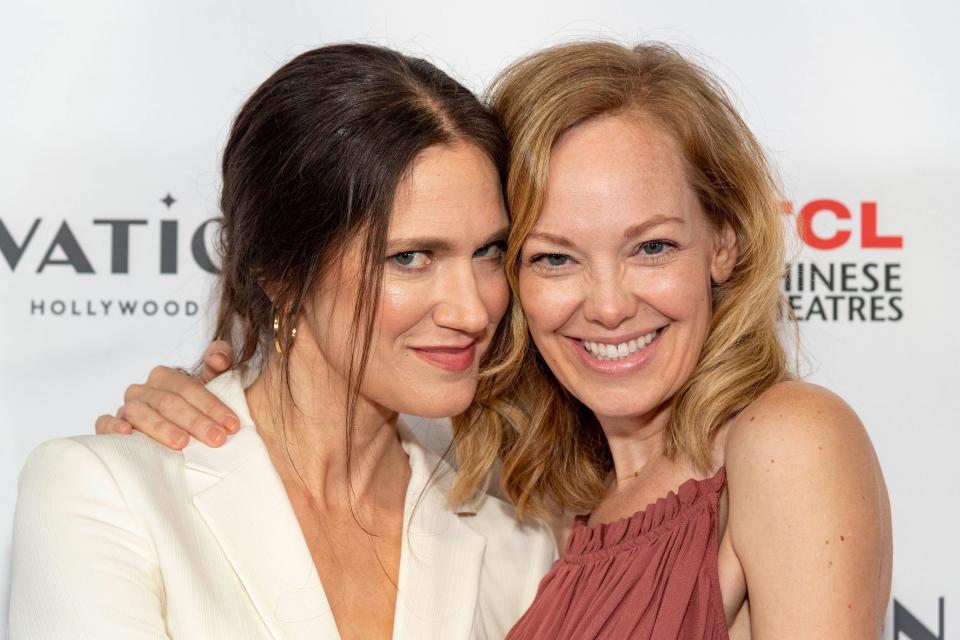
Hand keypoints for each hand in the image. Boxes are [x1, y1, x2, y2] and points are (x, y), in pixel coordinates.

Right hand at [94, 341, 238, 448]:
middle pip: (168, 403)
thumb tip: (218, 358)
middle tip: (217, 439)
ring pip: (140, 414)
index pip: (189, 389)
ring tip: (182, 443)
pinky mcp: (108, 427)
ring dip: (161, 428)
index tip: (232, 425)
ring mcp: (126, 408)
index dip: (212, 406)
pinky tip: (128, 434)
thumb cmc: (196, 409)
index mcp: (165, 376)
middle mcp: (143, 390)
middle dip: (195, 422)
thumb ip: (220, 360)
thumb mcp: (212, 384)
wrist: (177, 434)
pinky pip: (104, 423)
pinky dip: (113, 427)